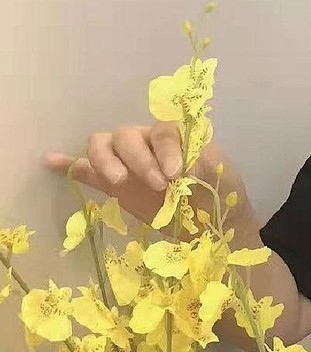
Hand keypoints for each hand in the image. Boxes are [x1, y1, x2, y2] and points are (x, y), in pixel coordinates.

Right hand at [43, 123, 251, 236]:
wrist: (215, 220)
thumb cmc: (218, 192)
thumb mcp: (219, 175)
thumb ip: (201, 164)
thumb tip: (181, 164)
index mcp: (174, 135)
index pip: (160, 131)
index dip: (165, 149)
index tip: (176, 174)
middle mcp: (146, 141)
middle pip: (126, 135)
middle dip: (139, 159)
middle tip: (158, 185)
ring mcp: (127, 161)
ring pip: (103, 145)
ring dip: (105, 160)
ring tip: (117, 181)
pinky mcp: (114, 184)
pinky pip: (85, 168)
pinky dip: (68, 164)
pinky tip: (49, 161)